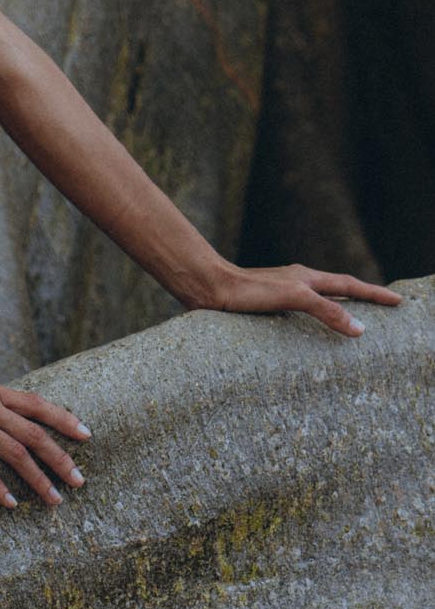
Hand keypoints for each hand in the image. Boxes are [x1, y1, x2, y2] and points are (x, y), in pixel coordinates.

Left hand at [207, 261, 402, 334]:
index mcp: (306, 278)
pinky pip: (301, 311)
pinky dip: (315, 318)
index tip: (398, 301)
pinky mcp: (267, 305)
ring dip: (340, 307)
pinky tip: (310, 331)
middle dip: (363, 297)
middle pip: (338, 289)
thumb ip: (327, 310)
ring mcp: (282, 292)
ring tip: (355, 319)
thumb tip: (359, 327)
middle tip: (385, 306)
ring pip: (320, 299)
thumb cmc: (248, 291)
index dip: (374, 294)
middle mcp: (297, 282)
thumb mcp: (294, 297)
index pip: (349, 285)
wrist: (209, 288)